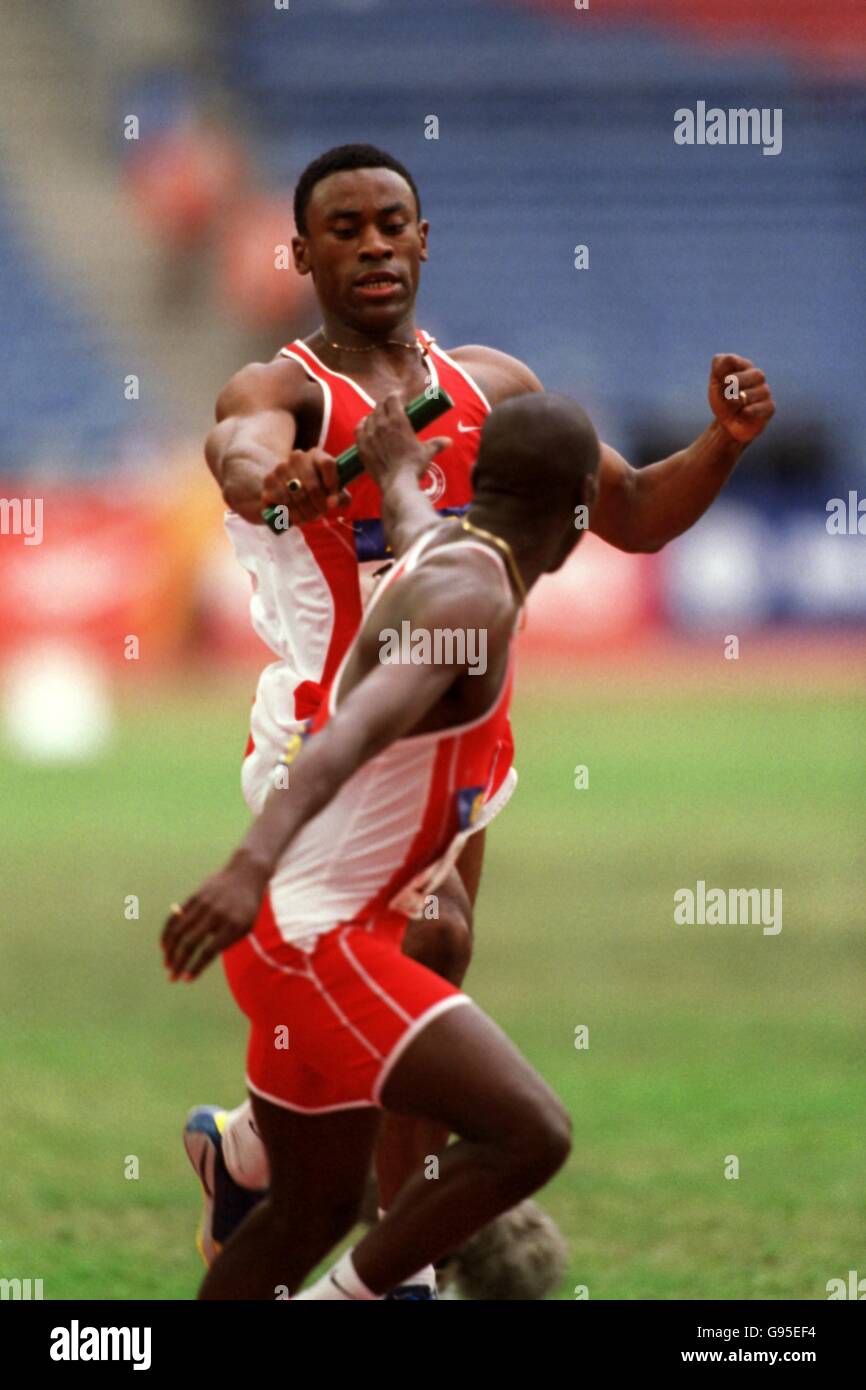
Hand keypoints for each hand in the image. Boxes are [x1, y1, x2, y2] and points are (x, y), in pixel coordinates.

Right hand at [161, 851, 269, 981]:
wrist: (246, 873)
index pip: (209, 951)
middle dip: (179, 963)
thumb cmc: (248, 907)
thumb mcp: (246, 926)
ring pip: (180, 930)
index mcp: (233, 925)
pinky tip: (164, 946)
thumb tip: (201, 957)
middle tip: (171, 978)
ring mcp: (204, 904)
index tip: (187, 980)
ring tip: (167, 964)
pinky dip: (168, 932)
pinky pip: (177, 917)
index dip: (196, 967)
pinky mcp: (195, 897)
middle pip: (191, 943)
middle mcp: (217, 915)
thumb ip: (227, 942)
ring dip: (170, 950)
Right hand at [261, 447, 348, 524]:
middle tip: (320, 515)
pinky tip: (295, 518)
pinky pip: (281, 500)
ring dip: (305, 512)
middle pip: (313, 485)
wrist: (287, 494)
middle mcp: (298, 457)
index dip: (333, 484)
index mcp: (316, 455)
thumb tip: (331, 503)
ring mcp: (281, 467)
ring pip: (297, 495)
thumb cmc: (318, 493)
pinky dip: (290, 513)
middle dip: (319, 506)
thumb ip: (340, 498)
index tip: (332, 500)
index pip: (327, 464)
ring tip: (309, 518)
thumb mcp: (334, 495)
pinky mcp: (269, 480)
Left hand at [355, 391, 448, 487]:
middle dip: (386, 405)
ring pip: (369, 416)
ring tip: (380, 419)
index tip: (399, 398)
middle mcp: (382, 424)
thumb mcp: (427, 452)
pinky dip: (362, 425)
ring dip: (375, 415)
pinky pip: (359, 429)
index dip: (395, 396)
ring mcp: (370, 435)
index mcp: (398, 421)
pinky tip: (365, 425)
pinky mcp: (362, 446)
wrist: (398, 483)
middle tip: (391, 409)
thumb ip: (437, 444)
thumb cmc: (414, 466)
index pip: (392, 398)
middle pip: (380, 406)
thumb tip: (448, 442)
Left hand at [708, 353, 775, 444]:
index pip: (730, 360)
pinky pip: (765, 406)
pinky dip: (752, 410)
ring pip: (759, 391)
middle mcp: (757, 376)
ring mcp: (764, 391)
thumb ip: (718, 368)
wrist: (728, 423)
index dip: (719, 373)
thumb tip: (722, 360)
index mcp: (743, 366)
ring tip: (734, 406)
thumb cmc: (723, 401)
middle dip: (734, 385)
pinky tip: (743, 412)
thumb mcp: (716, 384)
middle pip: (753, 373)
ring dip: (741, 400)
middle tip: (727, 395)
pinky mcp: (769, 407)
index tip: (717, 384)